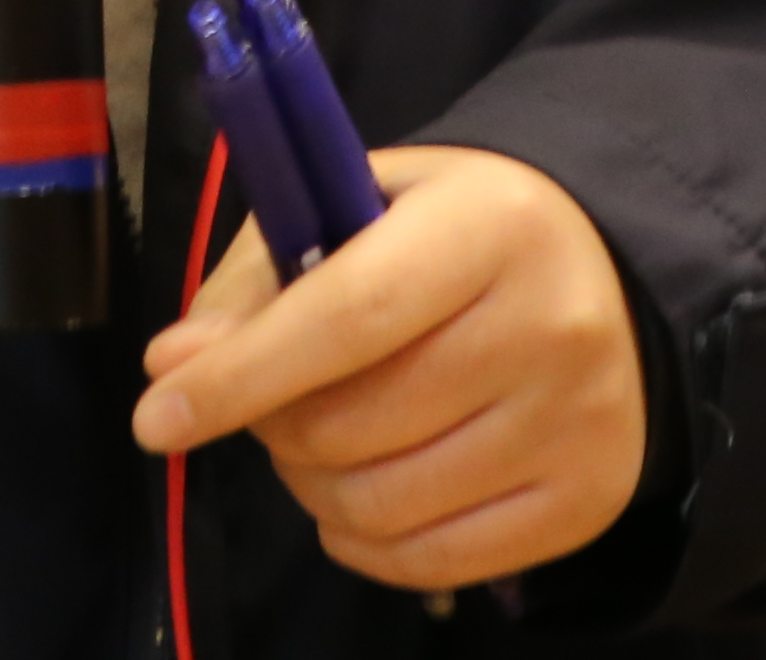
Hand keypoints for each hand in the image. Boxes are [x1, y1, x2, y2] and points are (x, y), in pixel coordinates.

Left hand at [130, 145, 647, 592]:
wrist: (608, 278)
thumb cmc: (455, 231)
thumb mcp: (363, 202)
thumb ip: (262, 277)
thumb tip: (176, 368)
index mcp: (491, 225)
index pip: (349, 316)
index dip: (244, 374)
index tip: (156, 415)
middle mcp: (551, 326)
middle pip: (354, 424)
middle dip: (274, 425)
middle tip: (270, 399)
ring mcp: (578, 424)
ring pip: (383, 504)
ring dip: (311, 487)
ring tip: (317, 442)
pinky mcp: (585, 501)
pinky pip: (433, 563)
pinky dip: (363, 542)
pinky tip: (358, 493)